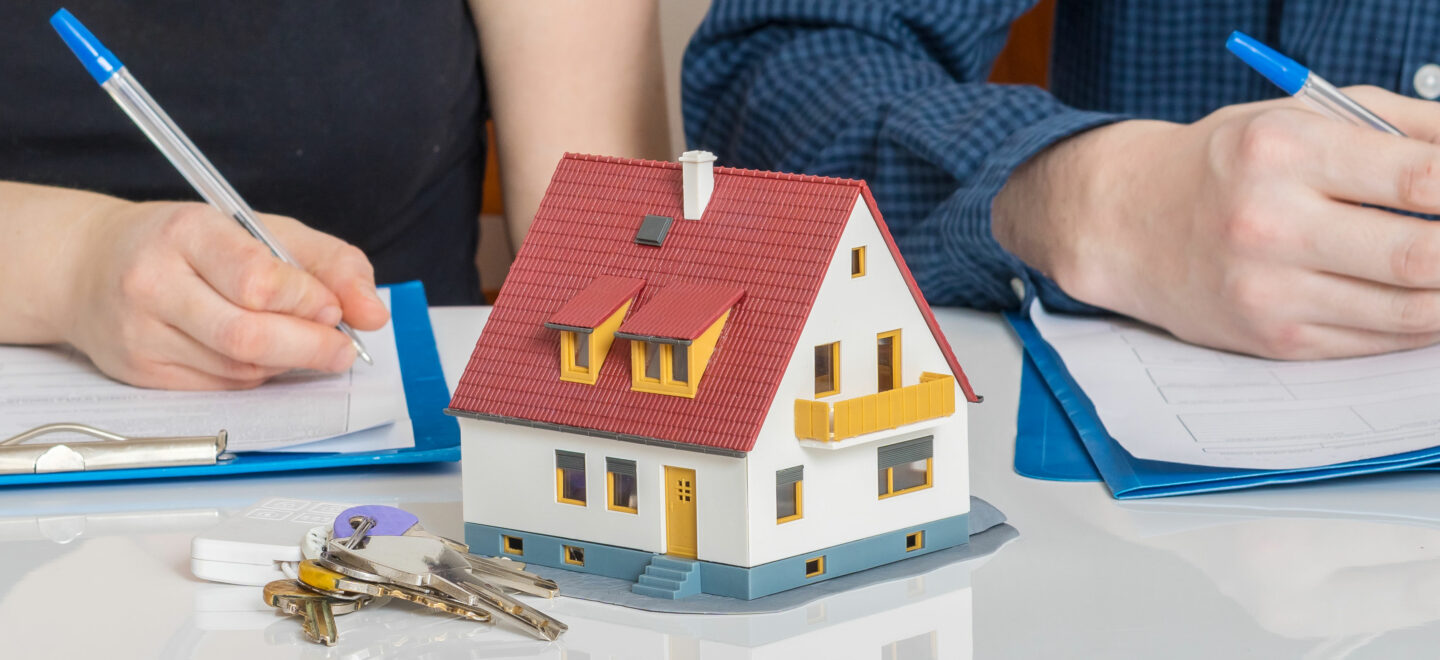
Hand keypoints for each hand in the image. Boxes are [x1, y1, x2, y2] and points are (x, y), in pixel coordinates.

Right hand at [58, 201, 389, 388]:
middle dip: (311, 347)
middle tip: (342, 349)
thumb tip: (374, 312)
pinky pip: (220, 386)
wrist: (88, 265)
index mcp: (186, 232)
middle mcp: (153, 282)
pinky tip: (261, 355)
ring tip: (301, 343)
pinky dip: (255, 375)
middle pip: (248, 336)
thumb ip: (328, 262)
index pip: (258, 281)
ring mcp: (140, 333)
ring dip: (286, 362)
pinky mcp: (140, 372)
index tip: (335, 308)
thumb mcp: (261, 229)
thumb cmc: (188, 243)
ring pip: (239, 369)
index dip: (309, 301)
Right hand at [994, 86, 1439, 358]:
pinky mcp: (1273, 338)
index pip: (1421, 180)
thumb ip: (1403, 124)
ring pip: (1411, 311)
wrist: (1128, 223)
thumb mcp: (1301, 114)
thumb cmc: (1223, 164)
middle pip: (1423, 255)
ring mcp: (1268, 290)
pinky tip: (1421, 296)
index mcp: (1280, 151)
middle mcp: (1268, 224)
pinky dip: (1419, 323)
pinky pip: (1376, 342)